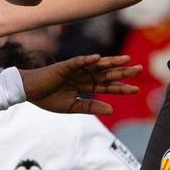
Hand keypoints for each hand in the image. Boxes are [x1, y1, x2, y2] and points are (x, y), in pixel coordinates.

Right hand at [18, 54, 141, 116]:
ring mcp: (75, 70)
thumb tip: (111, 110)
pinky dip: (87, 60)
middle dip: (123, 72)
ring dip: (111, 62)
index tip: (136, 89)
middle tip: (140, 69)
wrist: (29, 92)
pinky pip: (78, 62)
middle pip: (107, 74)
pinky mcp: (64, 66)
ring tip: (126, 60)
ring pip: (97, 66)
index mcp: (85, 87)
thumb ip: (90, 107)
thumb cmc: (48, 99)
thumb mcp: (72, 107)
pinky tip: (98, 58)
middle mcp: (83, 76)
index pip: (107, 87)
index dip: (121, 88)